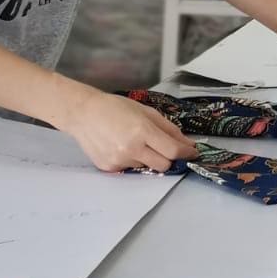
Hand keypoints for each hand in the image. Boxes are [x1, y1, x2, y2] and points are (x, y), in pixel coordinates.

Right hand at [59, 89, 198, 171]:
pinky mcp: (109, 168)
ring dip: (148, 158)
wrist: (84, 114)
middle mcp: (131, 149)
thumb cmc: (116, 108)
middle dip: (169, 158)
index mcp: (142, 131)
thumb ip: (168, 129)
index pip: (172, 150)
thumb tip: (187, 143)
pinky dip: (133, 160)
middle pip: (163, 165)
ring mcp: (119, 161)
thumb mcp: (146, 112)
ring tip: (135, 142)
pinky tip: (122, 147)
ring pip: (146, 167)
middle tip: (166, 149)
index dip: (186, 153)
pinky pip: (130, 169)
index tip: (193, 152)